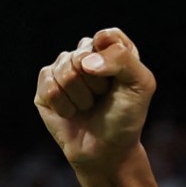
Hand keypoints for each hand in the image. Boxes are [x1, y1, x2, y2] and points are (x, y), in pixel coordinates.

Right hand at [34, 28, 157, 174]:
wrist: (106, 150)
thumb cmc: (125, 116)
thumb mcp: (140, 85)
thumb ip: (123, 60)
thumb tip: (85, 61)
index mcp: (112, 48)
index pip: (106, 37)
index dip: (110, 59)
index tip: (118, 80)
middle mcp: (86, 54)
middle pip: (82, 55)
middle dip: (96, 84)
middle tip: (103, 98)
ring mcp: (63, 69)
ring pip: (65, 72)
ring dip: (81, 97)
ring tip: (88, 106)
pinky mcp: (45, 86)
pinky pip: (50, 87)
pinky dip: (65, 106)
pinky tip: (72, 113)